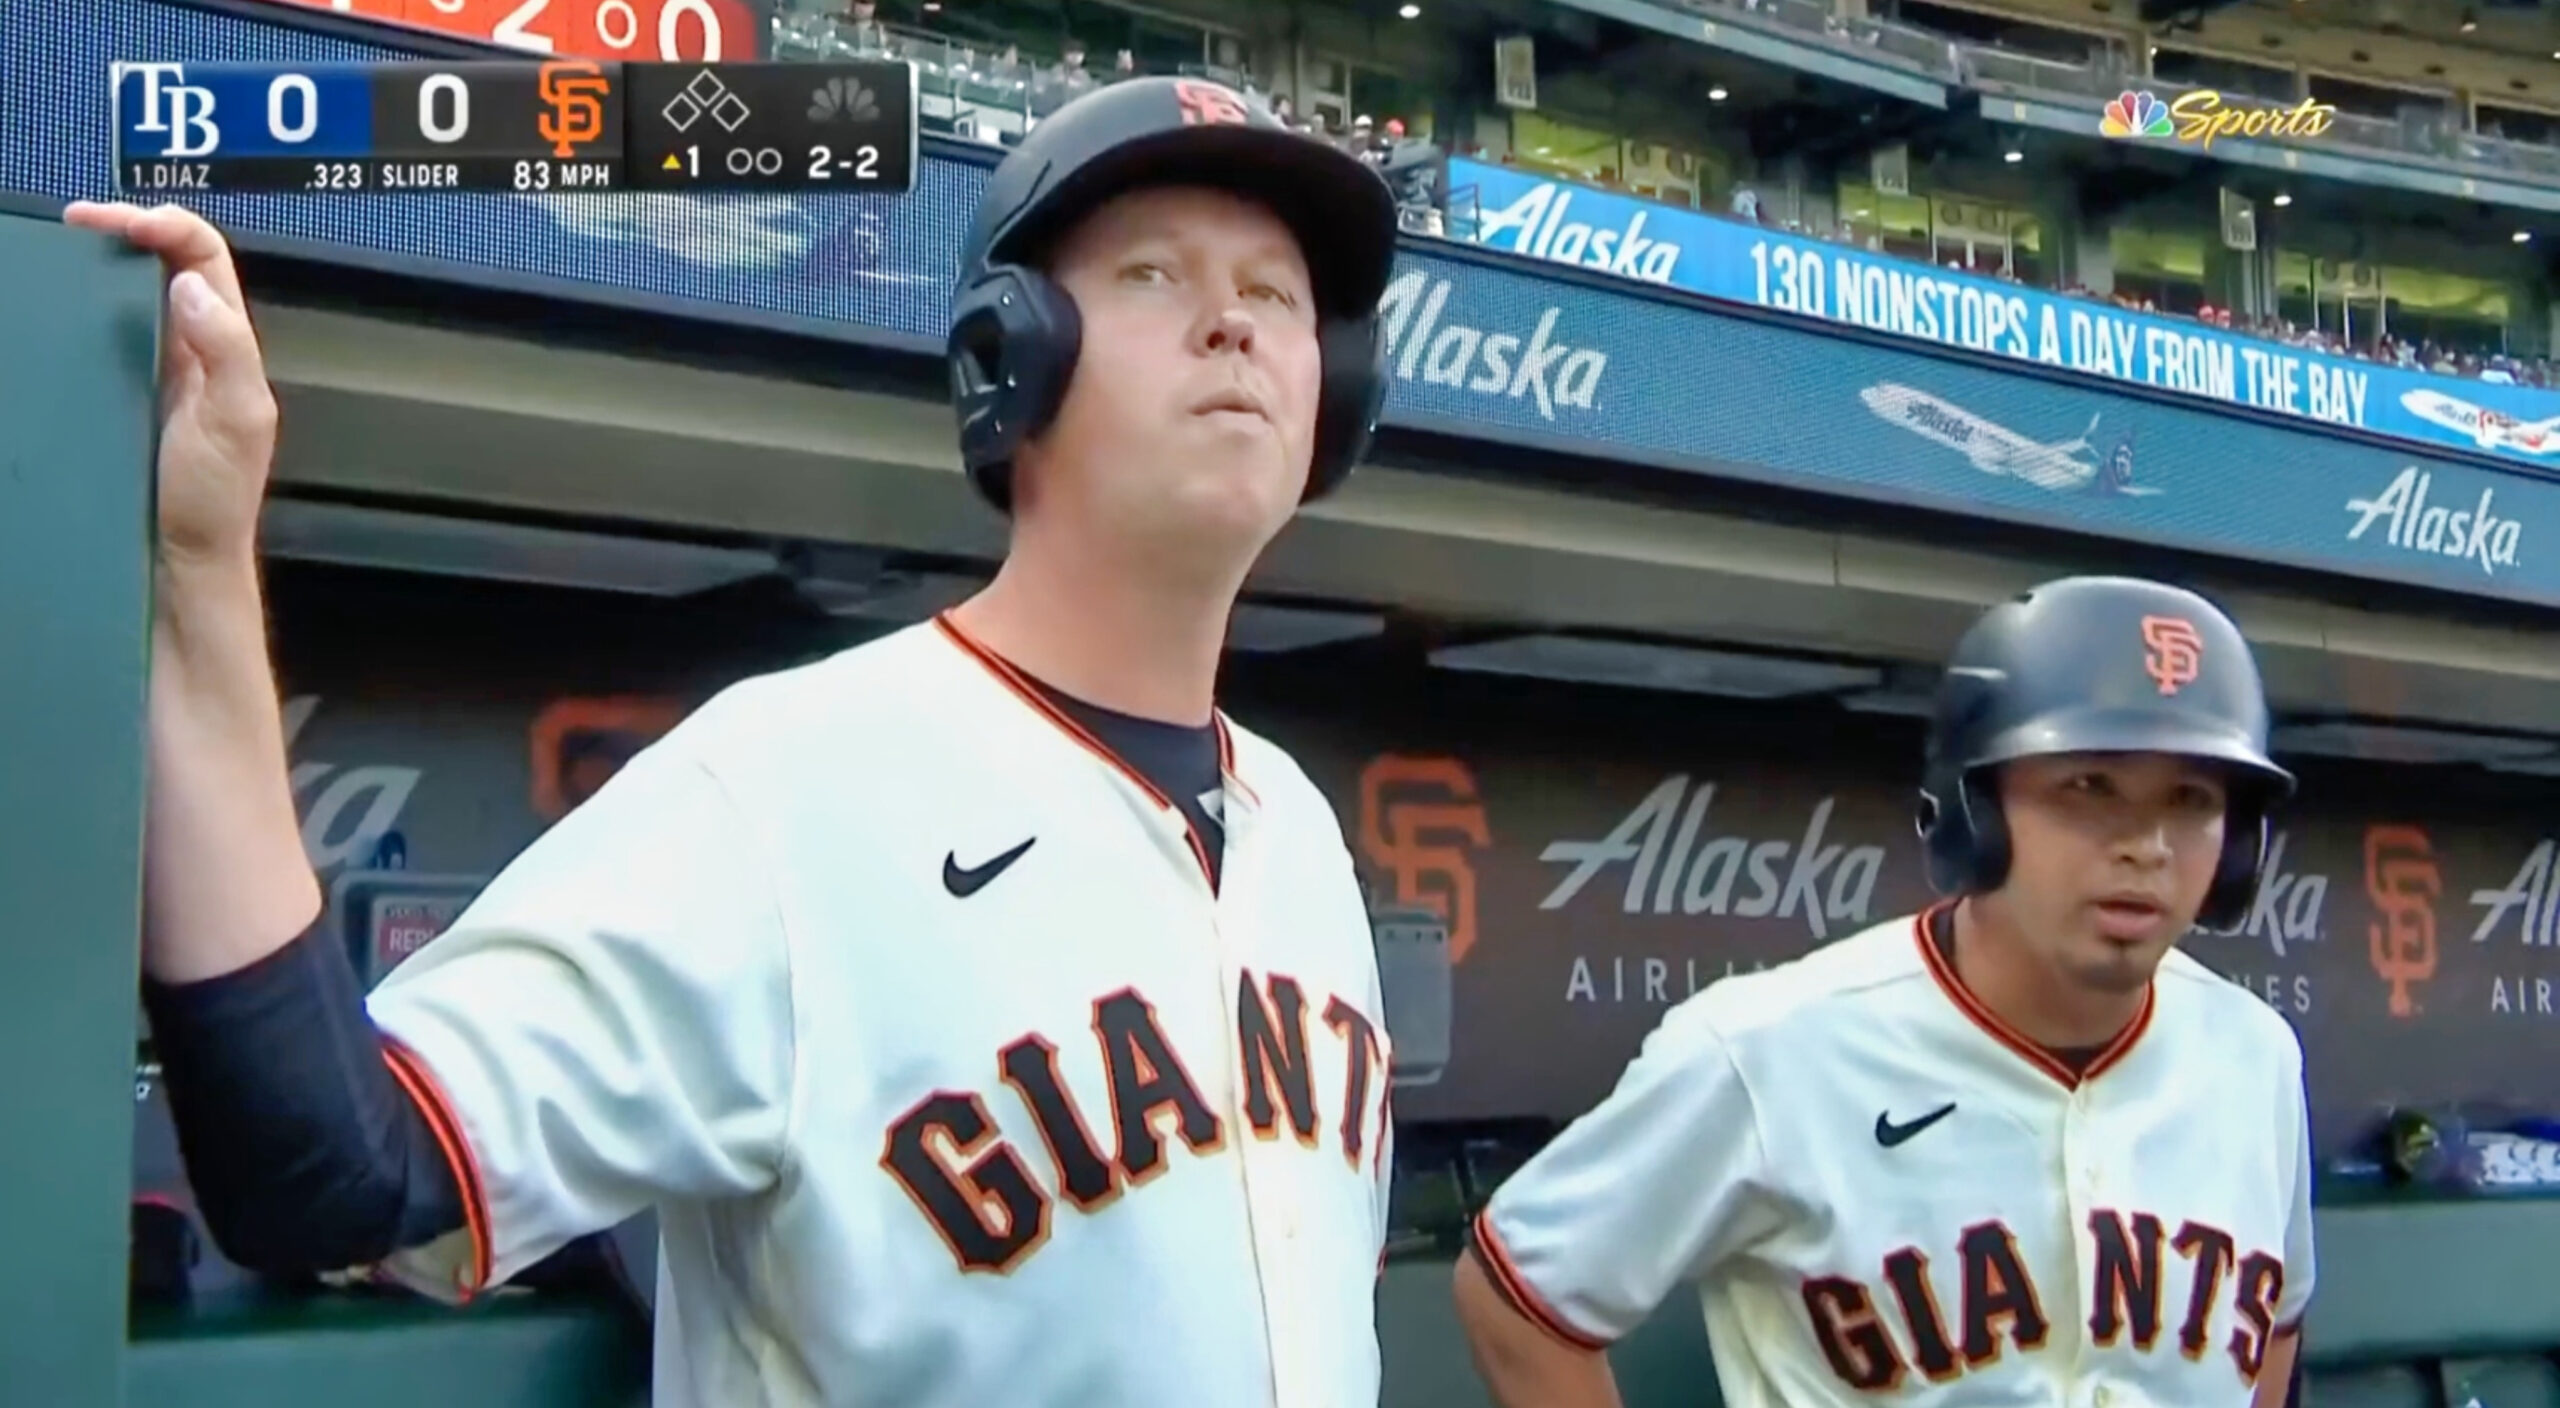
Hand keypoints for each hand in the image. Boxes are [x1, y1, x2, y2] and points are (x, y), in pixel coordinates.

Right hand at [62, 201, 279, 571]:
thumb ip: (227, 349)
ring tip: (61, 245)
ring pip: (130, 295)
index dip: (169, 225)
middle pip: (164, 264)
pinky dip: (80, 309)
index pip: (205, 258)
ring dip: (99, 263)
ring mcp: (154, 369)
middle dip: (125, 229)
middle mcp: (193, 346)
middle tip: (74, 219)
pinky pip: (101, 337)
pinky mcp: (118, 393)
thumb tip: (191, 284)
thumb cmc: (215, 495)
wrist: (181, 557)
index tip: (120, 220)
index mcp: (226, 343)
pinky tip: (53, 304)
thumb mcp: (238, 418)